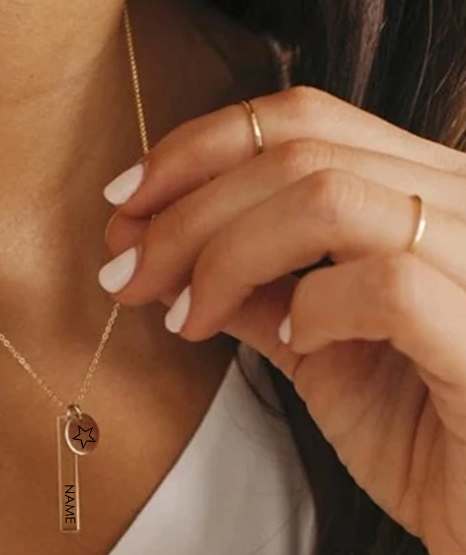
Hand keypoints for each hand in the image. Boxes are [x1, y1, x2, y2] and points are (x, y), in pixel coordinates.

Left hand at [99, 86, 465, 554]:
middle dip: (183, 211)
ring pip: (328, 198)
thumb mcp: (314, 347)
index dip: (197, 149)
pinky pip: (385, 286)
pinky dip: (311, 305)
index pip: (302, 119)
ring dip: (224, 253)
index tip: (123, 202)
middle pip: (297, 153)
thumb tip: (153, 255)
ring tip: (183, 315)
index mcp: (422, 192)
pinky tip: (290, 338)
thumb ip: (249, 289)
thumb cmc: (418, 434)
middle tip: (125, 273)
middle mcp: (464, 203)